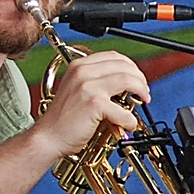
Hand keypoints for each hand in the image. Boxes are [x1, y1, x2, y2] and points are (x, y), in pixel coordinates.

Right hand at [34, 50, 149, 157]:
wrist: (48, 137)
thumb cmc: (62, 119)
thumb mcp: (76, 90)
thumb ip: (96, 82)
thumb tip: (125, 84)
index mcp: (79, 66)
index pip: (114, 57)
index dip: (130, 67)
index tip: (137, 79)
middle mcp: (83, 71)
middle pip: (124, 65)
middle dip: (140, 78)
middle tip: (144, 92)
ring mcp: (88, 86)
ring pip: (128, 80)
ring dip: (142, 91)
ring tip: (143, 102)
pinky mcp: (94, 104)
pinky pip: (123, 110)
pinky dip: (131, 119)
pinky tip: (128, 124)